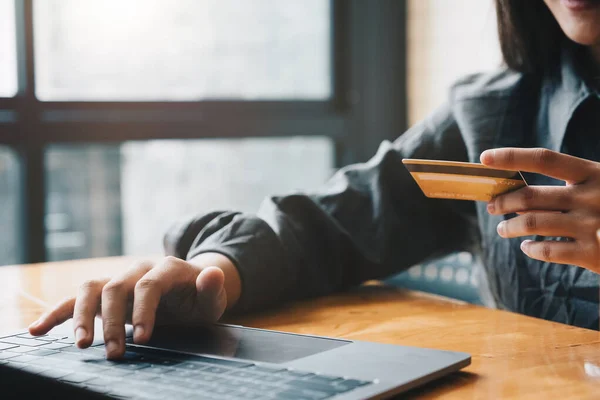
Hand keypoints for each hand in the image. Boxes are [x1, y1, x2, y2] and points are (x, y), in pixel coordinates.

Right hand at [28, 253, 240, 358]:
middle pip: (117, 287)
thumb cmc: (199, 298)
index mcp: (166, 268)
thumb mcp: (212, 298)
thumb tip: (213, 274)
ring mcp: (119, 279)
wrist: (189, 290)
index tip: (144, 340)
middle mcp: (138, 269)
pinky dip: (56, 312)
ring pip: (92, 288)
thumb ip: (212, 288)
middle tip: (116, 353)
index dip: (144, 311)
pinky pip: (75, 298)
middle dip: (114, 321)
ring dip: (83, 316)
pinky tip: (38, 330)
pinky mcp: (105, 292)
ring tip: (83, 345)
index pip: (149, 284)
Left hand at [481, 148, 599, 272]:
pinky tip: (528, 247)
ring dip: (510, 227)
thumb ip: (571, 186)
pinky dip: (531, 249)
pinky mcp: (594, 254)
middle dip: (503, 201)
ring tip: (503, 229)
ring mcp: (593, 226)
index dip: (512, 157)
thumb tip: (521, 196)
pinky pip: (548, 251)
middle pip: (530, 196)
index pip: (545, 159)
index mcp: (594, 173)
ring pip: (532, 224)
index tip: (484, 158)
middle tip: (492, 206)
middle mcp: (592, 197)